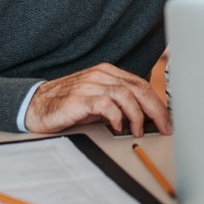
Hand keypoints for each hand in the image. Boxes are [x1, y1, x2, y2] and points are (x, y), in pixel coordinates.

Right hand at [24, 63, 170, 135]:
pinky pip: (106, 104)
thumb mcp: (97, 101)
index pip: (141, 85)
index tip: (167, 119)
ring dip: (137, 115)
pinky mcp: (79, 98)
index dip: (158, 103)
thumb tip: (145, 117)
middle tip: (164, 126)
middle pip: (138, 88)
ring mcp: (90, 84)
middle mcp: (101, 75)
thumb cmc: (68, 104)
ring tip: (138, 130)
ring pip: (125, 95)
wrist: (35, 105)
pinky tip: (118, 127)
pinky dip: (117, 116)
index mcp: (107, 73)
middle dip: (155, 109)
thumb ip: (118, 103)